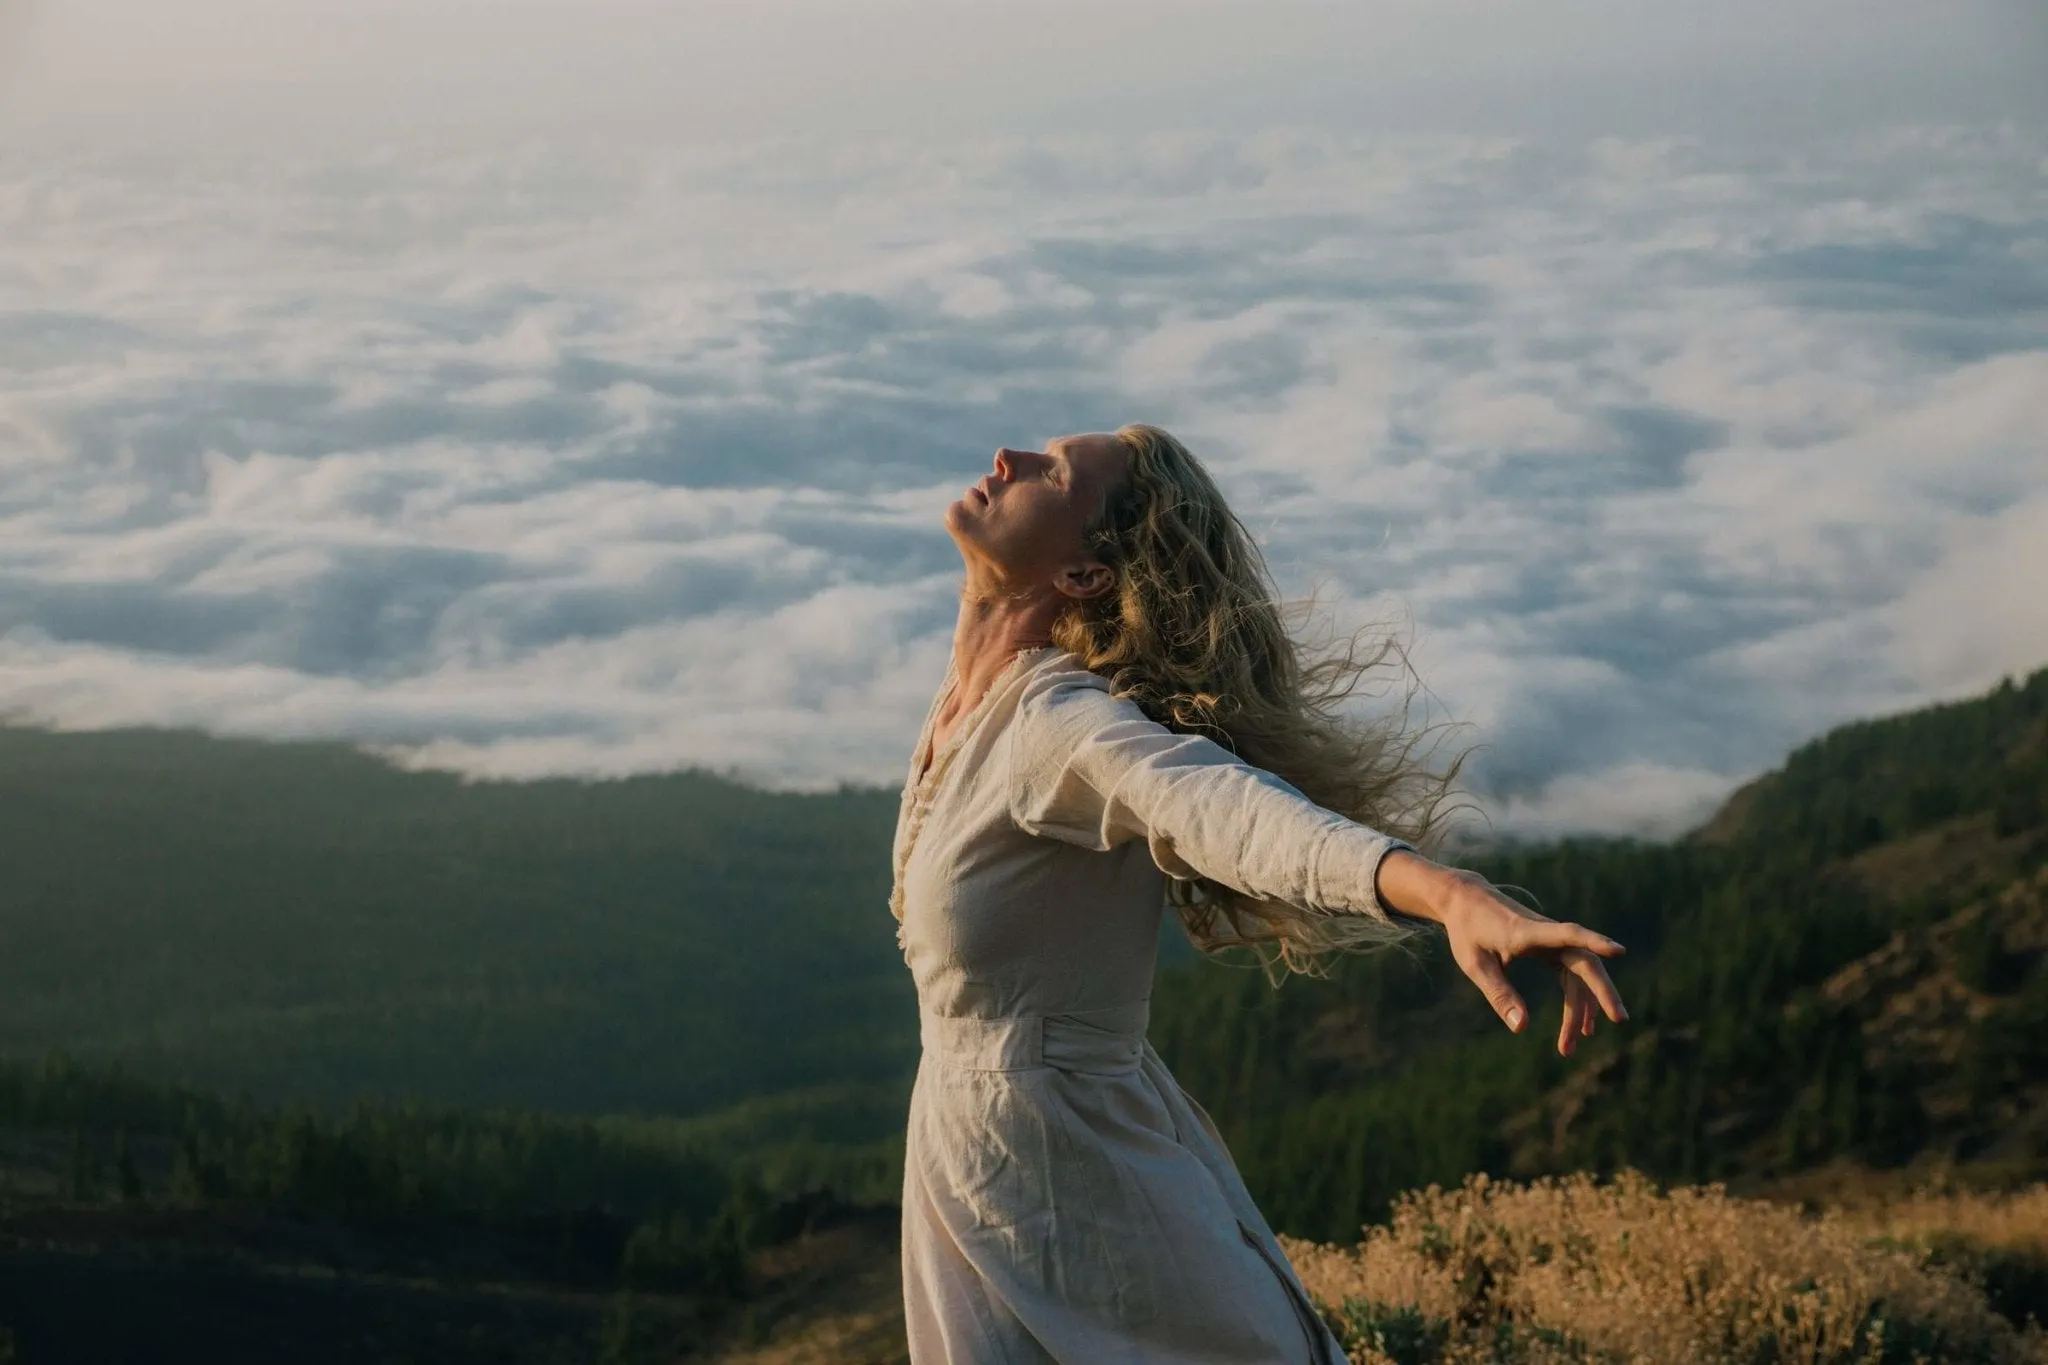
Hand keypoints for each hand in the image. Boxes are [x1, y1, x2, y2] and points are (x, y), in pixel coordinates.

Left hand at [1376, 853, 1627, 1055]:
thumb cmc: (1467, 931)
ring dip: (1580, 1009)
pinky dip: (1575, 1000)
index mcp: (1526, 932)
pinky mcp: (1550, 947)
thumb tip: (1522, 1028)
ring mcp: (1551, 941)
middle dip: (1602, 992)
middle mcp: (1546, 934)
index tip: (1620, 951)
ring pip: (1578, 975)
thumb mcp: (1475, 965)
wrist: (1466, 900)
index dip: (1594, 942)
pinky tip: (1579, 1026)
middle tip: (1619, 1020)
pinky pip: (1571, 975)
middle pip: (1585, 962)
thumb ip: (1498, 994)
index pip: (1568, 934)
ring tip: (1571, 1047)